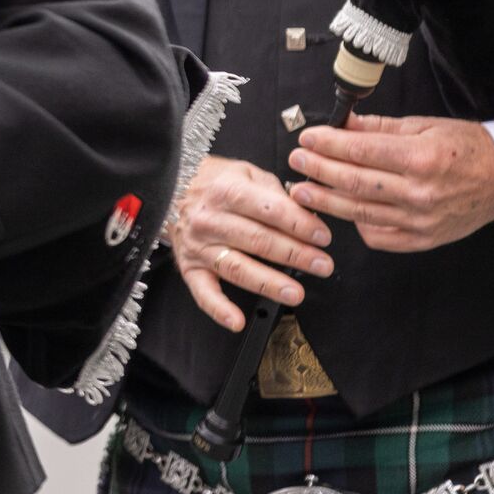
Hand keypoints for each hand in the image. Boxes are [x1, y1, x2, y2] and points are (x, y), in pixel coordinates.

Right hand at [167, 155, 332, 332]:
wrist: (170, 188)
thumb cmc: (214, 182)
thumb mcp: (245, 172)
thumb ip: (274, 191)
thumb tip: (307, 213)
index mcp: (226, 191)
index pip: (268, 210)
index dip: (299, 224)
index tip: (322, 236)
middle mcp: (210, 219)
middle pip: (257, 240)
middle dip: (295, 254)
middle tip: (322, 265)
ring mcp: (199, 246)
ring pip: (237, 267)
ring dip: (268, 282)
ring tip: (295, 293)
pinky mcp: (190, 267)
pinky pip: (203, 292)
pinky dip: (219, 309)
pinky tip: (237, 321)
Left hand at [289, 114, 493, 251]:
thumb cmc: (466, 149)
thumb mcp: (424, 125)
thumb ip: (379, 127)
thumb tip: (341, 123)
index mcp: (421, 157)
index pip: (361, 151)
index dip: (327, 144)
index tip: (307, 138)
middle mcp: (421, 192)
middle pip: (355, 182)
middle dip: (318, 170)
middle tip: (296, 160)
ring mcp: (421, 220)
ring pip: (360, 212)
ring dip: (325, 201)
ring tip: (302, 190)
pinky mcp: (423, 240)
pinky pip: (379, 236)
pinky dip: (356, 224)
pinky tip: (341, 211)